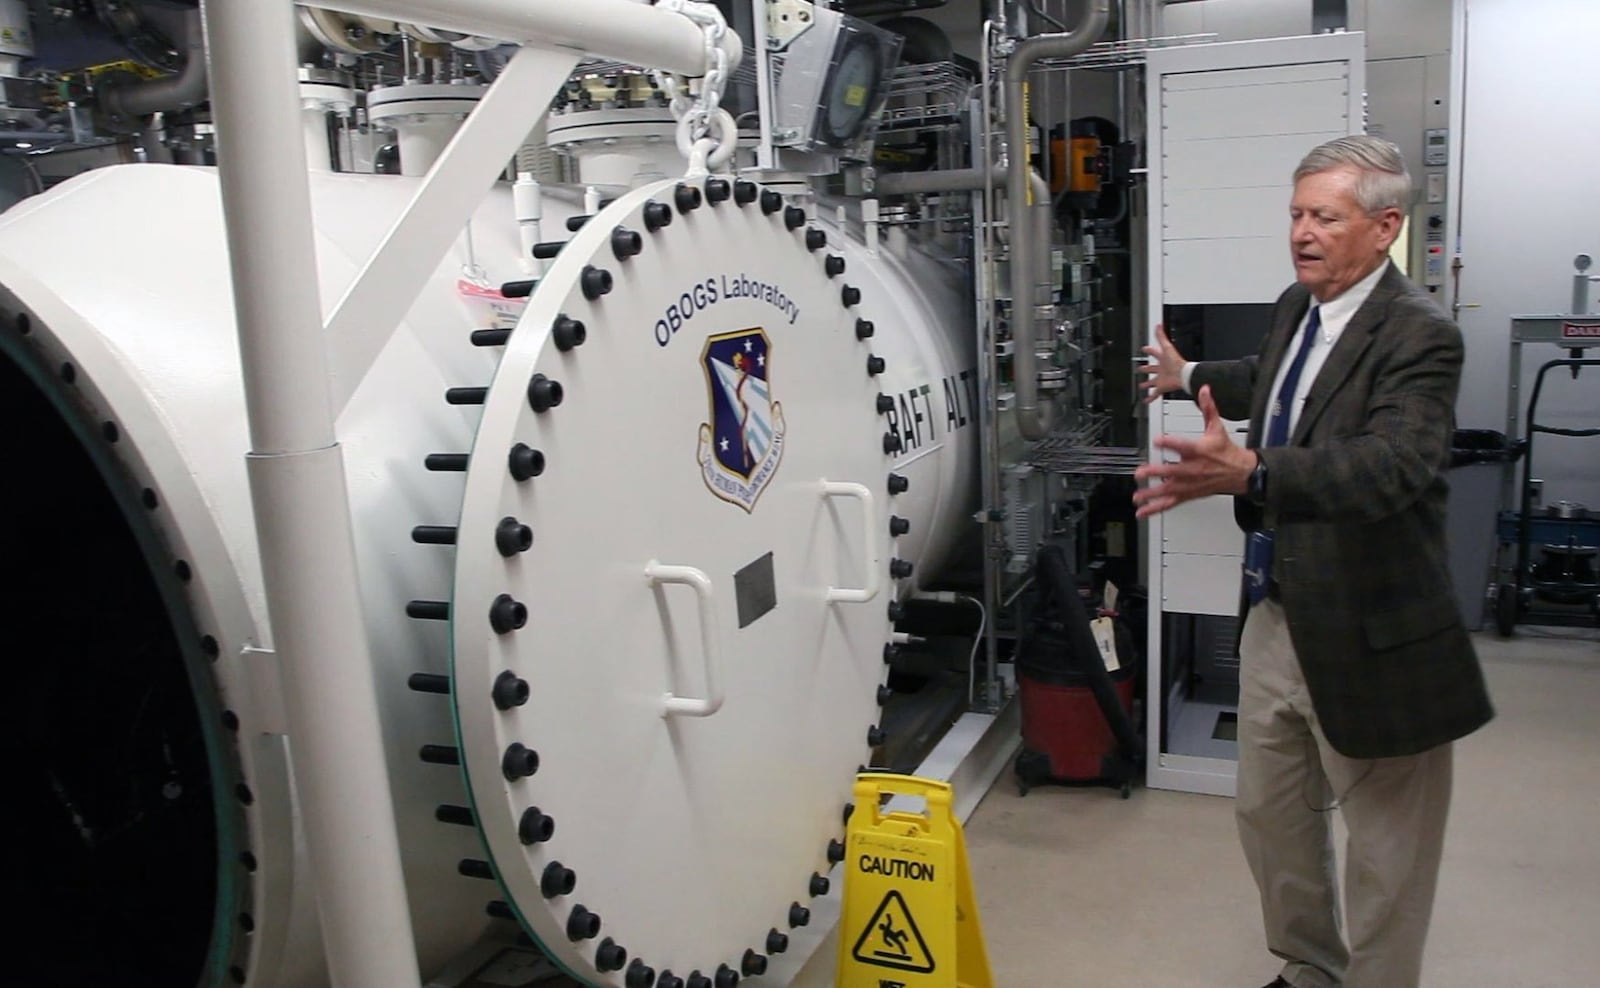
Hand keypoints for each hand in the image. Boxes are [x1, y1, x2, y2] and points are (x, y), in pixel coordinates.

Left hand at [1132, 386, 1255, 517]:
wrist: (1240, 473)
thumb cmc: (1226, 451)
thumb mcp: (1217, 427)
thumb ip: (1208, 408)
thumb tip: (1204, 389)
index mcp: (1199, 450)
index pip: (1183, 445)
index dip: (1170, 443)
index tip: (1157, 440)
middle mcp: (1193, 469)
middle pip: (1172, 472)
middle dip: (1156, 473)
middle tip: (1140, 473)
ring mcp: (1189, 484)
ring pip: (1169, 491)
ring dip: (1152, 494)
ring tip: (1137, 497)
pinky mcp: (1188, 494)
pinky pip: (1171, 503)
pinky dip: (1156, 508)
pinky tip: (1142, 512)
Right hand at [1138, 323, 1187, 402]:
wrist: (1183, 375)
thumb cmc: (1177, 362)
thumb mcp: (1167, 347)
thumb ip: (1161, 336)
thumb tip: (1158, 325)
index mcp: (1162, 359)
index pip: (1154, 353)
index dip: (1149, 350)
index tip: (1144, 349)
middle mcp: (1161, 369)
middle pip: (1152, 368)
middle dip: (1146, 368)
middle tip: (1140, 368)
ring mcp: (1161, 378)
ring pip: (1152, 382)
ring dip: (1147, 384)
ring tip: (1142, 386)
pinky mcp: (1161, 387)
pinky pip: (1155, 394)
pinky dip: (1150, 398)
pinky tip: (1146, 401)